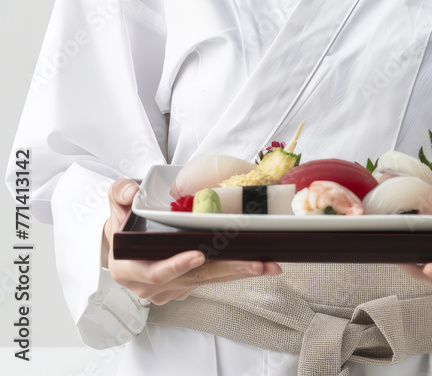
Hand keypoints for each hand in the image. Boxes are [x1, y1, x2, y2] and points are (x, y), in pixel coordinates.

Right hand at [102, 177, 281, 305]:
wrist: (122, 247)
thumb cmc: (122, 224)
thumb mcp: (115, 205)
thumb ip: (120, 194)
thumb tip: (131, 190)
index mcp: (130, 269)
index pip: (155, 272)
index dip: (176, 266)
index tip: (198, 254)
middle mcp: (151, 286)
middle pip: (193, 279)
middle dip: (227, 269)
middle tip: (255, 261)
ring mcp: (171, 289)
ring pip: (208, 280)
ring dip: (239, 272)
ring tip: (267, 263)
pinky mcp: (187, 287)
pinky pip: (213, 279)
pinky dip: (236, 271)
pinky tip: (259, 263)